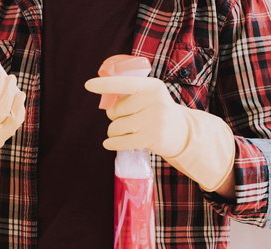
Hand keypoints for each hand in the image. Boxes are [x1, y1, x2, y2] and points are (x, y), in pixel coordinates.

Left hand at [85, 76, 235, 191]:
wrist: (182, 132)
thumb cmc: (157, 112)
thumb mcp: (150, 96)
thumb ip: (130, 94)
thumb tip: (104, 99)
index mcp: (153, 87)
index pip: (125, 83)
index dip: (105, 84)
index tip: (88, 84)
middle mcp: (155, 101)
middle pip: (115, 110)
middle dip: (113, 116)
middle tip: (125, 118)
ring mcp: (154, 120)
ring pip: (116, 127)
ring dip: (114, 131)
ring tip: (125, 131)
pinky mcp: (151, 138)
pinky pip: (121, 141)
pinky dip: (112, 143)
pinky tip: (109, 143)